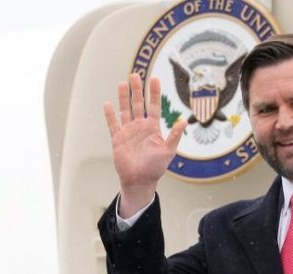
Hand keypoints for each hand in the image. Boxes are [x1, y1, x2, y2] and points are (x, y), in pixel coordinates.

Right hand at [103, 74, 185, 216]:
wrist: (139, 181)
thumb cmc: (155, 168)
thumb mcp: (168, 151)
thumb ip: (175, 136)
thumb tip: (185, 121)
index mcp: (153, 128)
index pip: (154, 106)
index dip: (154, 92)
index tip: (154, 78)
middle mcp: (140, 127)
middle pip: (138, 104)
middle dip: (137, 89)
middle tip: (135, 75)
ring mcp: (128, 132)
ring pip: (125, 110)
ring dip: (123, 97)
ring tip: (122, 83)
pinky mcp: (117, 139)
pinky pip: (113, 124)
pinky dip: (110, 115)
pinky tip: (107, 104)